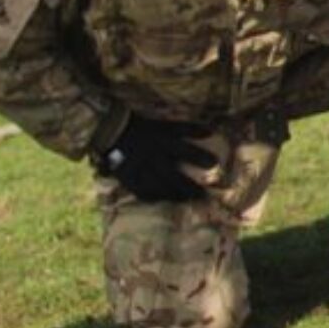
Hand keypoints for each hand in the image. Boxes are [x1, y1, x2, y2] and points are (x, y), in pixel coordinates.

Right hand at [95, 114, 217, 202]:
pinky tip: (166, 201)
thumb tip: (212, 131)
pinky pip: (144, 193)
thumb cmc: (145, 128)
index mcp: (162, 142)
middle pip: (175, 176)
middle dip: (191, 188)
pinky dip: (156, 198)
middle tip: (206, 197)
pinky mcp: (130, 179)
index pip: (184, 150)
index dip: (199, 156)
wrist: (113, 132)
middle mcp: (153, 157)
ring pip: (161, 188)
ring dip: (177, 196)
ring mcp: (141, 170)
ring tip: (189, 201)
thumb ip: (188, 129)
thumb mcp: (166, 126)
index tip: (215, 163)